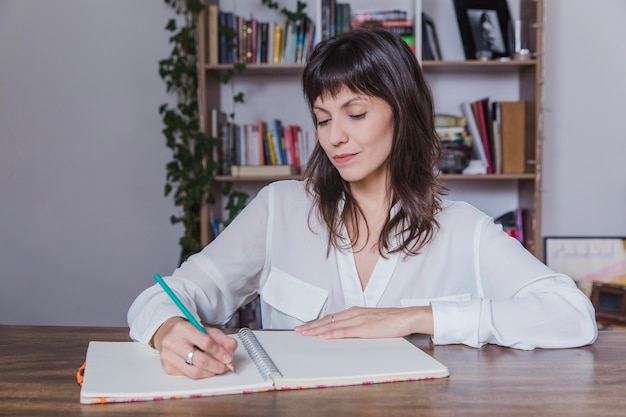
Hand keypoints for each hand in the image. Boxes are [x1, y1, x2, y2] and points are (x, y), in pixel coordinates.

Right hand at [152, 317, 237, 378]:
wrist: (167, 333)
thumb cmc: (189, 332)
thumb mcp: (206, 330)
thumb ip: (222, 339)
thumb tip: (231, 352)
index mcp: (183, 328)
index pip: (205, 342)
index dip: (219, 352)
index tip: (228, 357)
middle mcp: (172, 342)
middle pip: (199, 360)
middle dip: (216, 366)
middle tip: (225, 366)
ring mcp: (168, 356)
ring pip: (194, 372)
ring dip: (210, 373)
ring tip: (217, 369)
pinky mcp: (168, 368)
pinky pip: (188, 375)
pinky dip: (201, 374)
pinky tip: (206, 369)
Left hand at [294, 306, 433, 338]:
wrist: (407, 317)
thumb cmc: (392, 321)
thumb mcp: (371, 322)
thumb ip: (359, 326)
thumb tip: (348, 333)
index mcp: (355, 312)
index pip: (332, 318)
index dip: (317, 322)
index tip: (305, 326)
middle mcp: (354, 314)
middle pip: (328, 320)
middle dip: (311, 326)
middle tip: (298, 330)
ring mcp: (358, 320)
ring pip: (332, 325)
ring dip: (317, 330)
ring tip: (304, 334)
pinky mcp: (364, 328)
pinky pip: (344, 332)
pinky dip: (332, 334)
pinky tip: (323, 337)